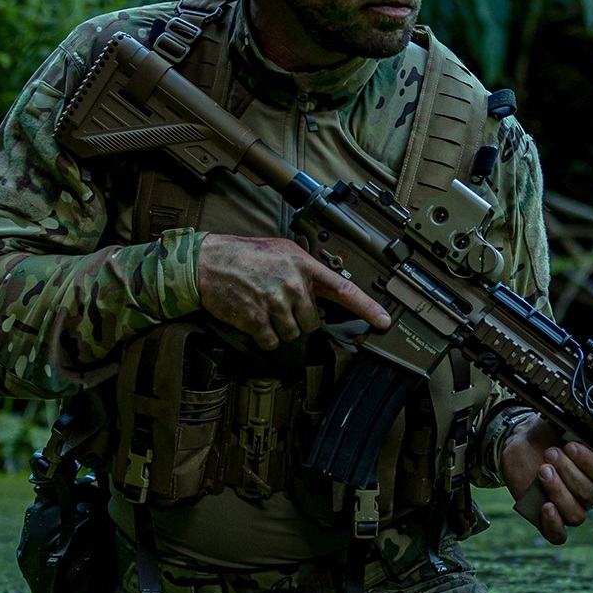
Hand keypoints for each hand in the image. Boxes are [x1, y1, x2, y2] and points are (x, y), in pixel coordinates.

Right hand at [195, 234, 390, 349]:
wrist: (208, 262)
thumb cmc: (245, 255)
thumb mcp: (282, 250)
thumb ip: (306, 269)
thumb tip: (323, 289)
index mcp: (304, 265)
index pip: (344, 289)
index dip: (367, 307)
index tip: (384, 321)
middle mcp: (293, 284)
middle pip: (313, 322)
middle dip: (300, 318)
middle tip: (281, 304)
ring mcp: (275, 303)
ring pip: (293, 334)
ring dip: (281, 328)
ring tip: (264, 307)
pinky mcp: (256, 319)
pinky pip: (272, 342)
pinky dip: (265, 337)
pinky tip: (255, 320)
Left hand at [499, 416, 592, 544]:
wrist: (521, 443)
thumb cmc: (546, 434)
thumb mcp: (563, 425)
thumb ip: (578, 428)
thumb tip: (588, 424)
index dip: (591, 464)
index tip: (571, 446)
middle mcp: (588, 494)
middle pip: (590, 496)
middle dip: (569, 472)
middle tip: (551, 453)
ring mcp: (568, 508)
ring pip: (576, 515)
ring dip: (559, 491)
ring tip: (543, 470)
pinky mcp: (547, 519)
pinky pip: (558, 535)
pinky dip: (554, 524)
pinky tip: (546, 506)